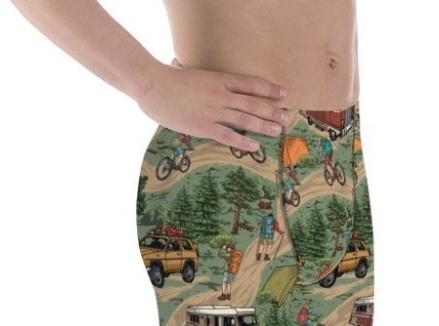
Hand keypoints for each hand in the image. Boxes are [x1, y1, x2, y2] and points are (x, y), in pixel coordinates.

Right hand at [136, 60, 288, 151]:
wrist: (152, 85)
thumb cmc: (165, 78)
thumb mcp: (183, 71)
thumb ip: (189, 72)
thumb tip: (177, 64)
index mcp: (218, 79)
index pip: (250, 84)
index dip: (269, 89)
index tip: (283, 93)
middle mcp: (220, 94)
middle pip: (253, 103)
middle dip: (272, 110)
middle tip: (286, 117)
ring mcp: (213, 111)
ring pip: (245, 119)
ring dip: (264, 125)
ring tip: (278, 130)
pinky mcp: (204, 126)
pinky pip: (228, 136)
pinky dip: (243, 142)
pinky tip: (255, 147)